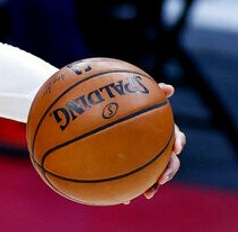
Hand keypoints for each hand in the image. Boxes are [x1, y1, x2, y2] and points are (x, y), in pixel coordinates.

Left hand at [124, 83, 185, 203]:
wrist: (109, 124)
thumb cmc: (128, 108)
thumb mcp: (139, 100)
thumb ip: (153, 93)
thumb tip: (170, 87)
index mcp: (163, 132)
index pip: (177, 138)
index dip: (178, 143)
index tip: (175, 147)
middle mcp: (159, 147)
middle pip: (170, 162)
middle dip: (168, 172)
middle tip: (161, 179)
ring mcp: (148, 160)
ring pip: (155, 176)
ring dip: (153, 186)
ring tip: (147, 194)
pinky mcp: (134, 169)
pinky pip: (136, 181)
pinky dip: (131, 190)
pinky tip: (123, 199)